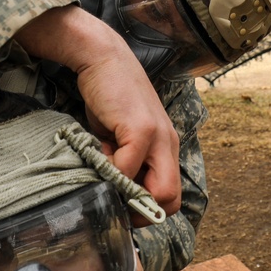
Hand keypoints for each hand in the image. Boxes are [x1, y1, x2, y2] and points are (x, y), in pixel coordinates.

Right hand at [15, 6, 180, 220]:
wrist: (103, 58)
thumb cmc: (109, 98)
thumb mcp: (120, 137)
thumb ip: (124, 162)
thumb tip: (115, 193)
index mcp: (165, 148)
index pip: (170, 197)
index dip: (145, 209)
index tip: (120, 202)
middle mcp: (168, 144)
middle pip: (170, 201)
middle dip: (140, 212)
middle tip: (114, 200)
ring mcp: (158, 136)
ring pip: (157, 191)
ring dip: (125, 192)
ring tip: (105, 168)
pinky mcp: (141, 128)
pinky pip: (129, 169)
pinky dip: (112, 172)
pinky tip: (100, 153)